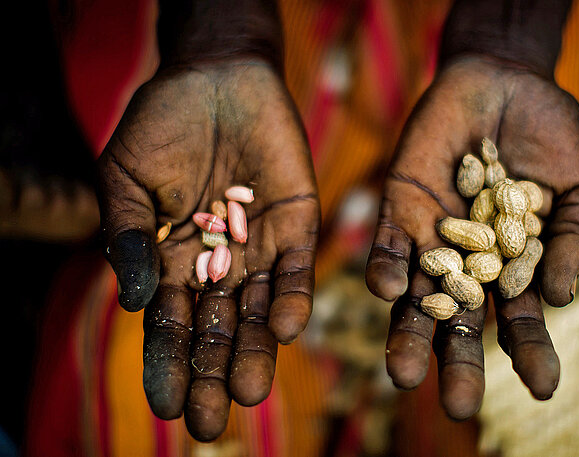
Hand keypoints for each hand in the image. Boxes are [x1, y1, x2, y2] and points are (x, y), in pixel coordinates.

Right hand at [97, 60, 318, 440]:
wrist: (215, 78)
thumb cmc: (161, 127)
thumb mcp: (126, 180)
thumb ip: (127, 237)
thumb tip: (130, 301)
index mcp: (175, 262)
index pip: (171, 324)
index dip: (167, 365)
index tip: (167, 407)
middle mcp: (221, 265)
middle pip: (218, 330)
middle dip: (213, 373)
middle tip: (211, 422)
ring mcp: (260, 248)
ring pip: (259, 310)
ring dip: (256, 350)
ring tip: (249, 392)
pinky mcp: (297, 224)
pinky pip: (296, 268)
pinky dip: (291, 297)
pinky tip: (286, 328)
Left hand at [365, 55, 578, 418]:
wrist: (503, 79)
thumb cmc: (551, 134)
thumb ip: (571, 237)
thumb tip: (560, 298)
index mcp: (512, 265)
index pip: (521, 318)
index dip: (532, 351)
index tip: (545, 388)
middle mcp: (467, 262)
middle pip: (459, 322)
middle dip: (457, 361)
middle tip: (456, 407)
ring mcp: (430, 238)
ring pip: (413, 298)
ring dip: (408, 334)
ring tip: (404, 373)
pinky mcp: (398, 207)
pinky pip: (387, 245)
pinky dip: (385, 268)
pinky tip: (385, 289)